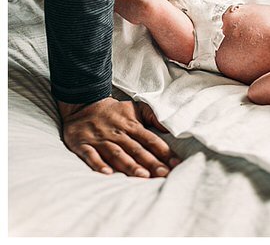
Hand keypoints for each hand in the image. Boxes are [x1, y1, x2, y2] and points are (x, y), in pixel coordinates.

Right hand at [58, 97, 178, 177]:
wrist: (83, 105)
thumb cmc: (115, 112)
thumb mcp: (136, 108)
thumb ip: (154, 117)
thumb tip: (171, 128)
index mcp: (132, 126)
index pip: (151, 140)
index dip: (164, 152)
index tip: (176, 163)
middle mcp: (118, 134)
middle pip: (136, 149)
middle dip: (151, 162)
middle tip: (163, 173)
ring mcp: (100, 140)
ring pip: (117, 154)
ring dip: (129, 165)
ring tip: (142, 175)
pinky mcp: (82, 144)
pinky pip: (90, 155)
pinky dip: (98, 164)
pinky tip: (108, 174)